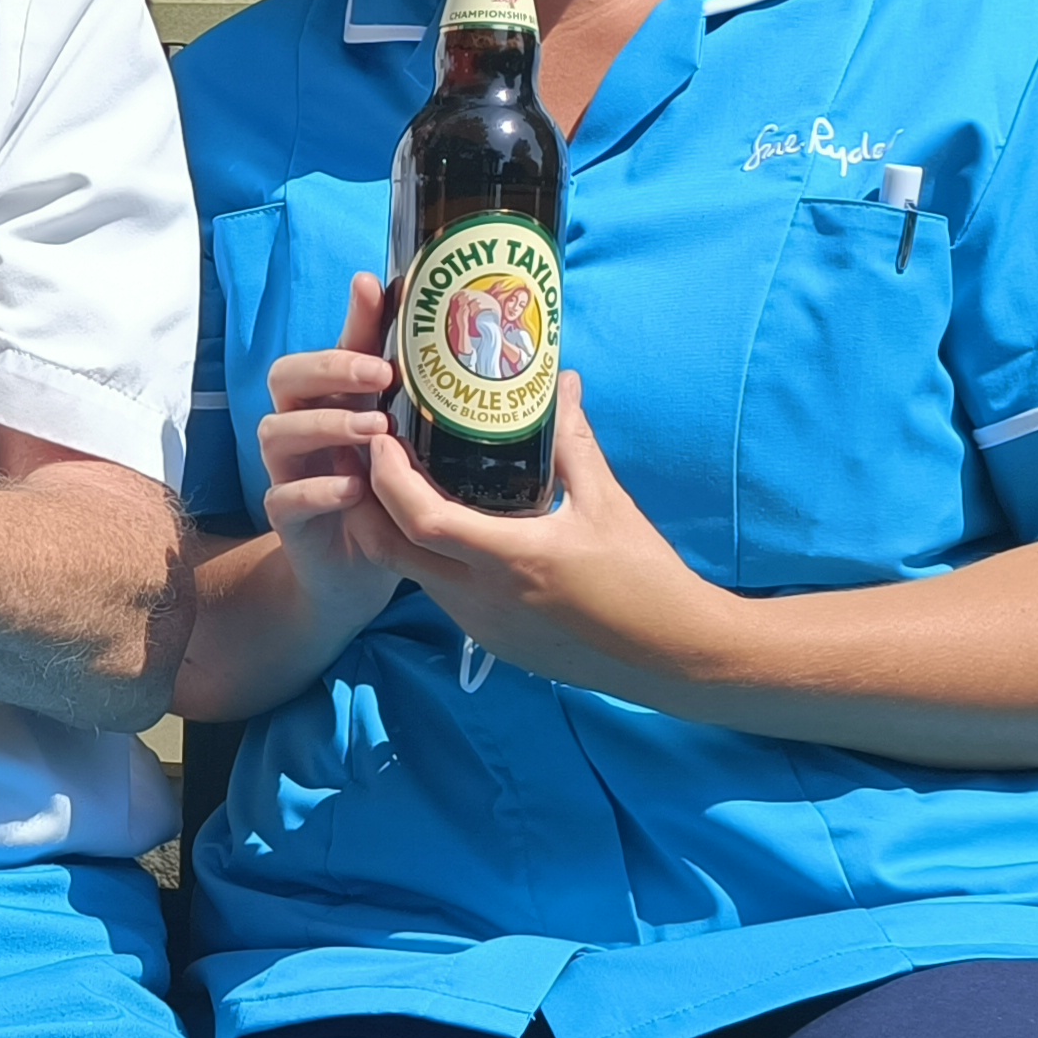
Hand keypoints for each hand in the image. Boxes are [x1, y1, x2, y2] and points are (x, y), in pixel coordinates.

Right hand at [255, 274, 411, 625]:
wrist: (359, 570)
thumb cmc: (381, 489)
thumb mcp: (395, 433)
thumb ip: (396, 380)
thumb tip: (416, 307)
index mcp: (326, 403)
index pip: (322, 350)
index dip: (347, 328)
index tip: (380, 312)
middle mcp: (299, 430)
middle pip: (284, 377)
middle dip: (330, 370)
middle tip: (381, 377)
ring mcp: (287, 472)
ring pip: (275, 431)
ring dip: (324, 424)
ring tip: (376, 433)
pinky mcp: (286, 519)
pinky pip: (283, 497)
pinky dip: (317, 489)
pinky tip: (355, 488)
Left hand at [357, 378, 729, 696]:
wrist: (672, 654)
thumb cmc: (645, 577)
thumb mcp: (607, 502)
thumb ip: (573, 441)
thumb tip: (560, 383)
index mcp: (512, 559)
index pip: (421, 520)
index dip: (387, 478)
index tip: (382, 439)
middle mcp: (484, 599)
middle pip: (391, 552)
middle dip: (365, 504)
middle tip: (368, 458)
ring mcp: (483, 625)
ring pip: (412, 575)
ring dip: (394, 532)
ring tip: (398, 485)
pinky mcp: (492, 641)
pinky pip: (441, 595)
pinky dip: (426, 559)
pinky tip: (442, 530)